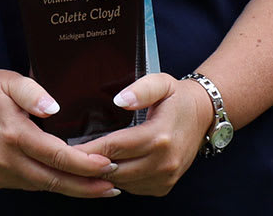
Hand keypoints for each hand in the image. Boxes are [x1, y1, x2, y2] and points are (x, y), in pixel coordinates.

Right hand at [0, 69, 119, 197]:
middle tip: (114, 186)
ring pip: (43, 186)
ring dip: (72, 188)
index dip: (85, 165)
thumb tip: (54, 108)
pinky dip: (52, 183)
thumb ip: (34, 93)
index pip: (57, 157)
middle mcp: (5, 159)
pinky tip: (70, 179)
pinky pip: (30, 185)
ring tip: (100, 186)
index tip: (109, 165)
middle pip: (54, 181)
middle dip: (86, 187)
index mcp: (13, 134)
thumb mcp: (11, 80)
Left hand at [81, 73, 212, 196]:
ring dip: (103, 174)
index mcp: (159, 136)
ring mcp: (165, 177)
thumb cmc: (178, 98)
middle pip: (114, 169)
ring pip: (121, 182)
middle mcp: (163, 161)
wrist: (204, 116)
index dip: (88, 149)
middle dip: (90, 164)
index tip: (68, 148)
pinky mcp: (164, 186)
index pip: (114, 147)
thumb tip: (120, 101)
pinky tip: (111, 165)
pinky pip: (132, 188)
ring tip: (86, 161)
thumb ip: (141, 89)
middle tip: (70, 156)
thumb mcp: (161, 83)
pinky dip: (119, 179)